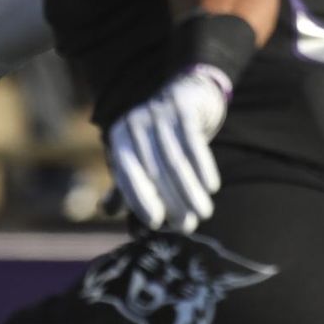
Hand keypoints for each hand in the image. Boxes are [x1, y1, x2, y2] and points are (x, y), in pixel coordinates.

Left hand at [106, 65, 231, 233]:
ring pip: (175, 160)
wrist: (183, 97)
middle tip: (186, 226)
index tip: (155, 223)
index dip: (139, 199)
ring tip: (202, 213)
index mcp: (119, 138)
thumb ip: (125, 186)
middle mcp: (135, 124)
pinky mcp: (183, 109)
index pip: (127, 174)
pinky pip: (194, 143)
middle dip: (171, 201)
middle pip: (154, 171)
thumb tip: (112, 214)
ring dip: (190, 191)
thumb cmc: (156, 139)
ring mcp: (159, 114)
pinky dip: (203, 167)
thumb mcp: (137, 157)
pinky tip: (211, 187)